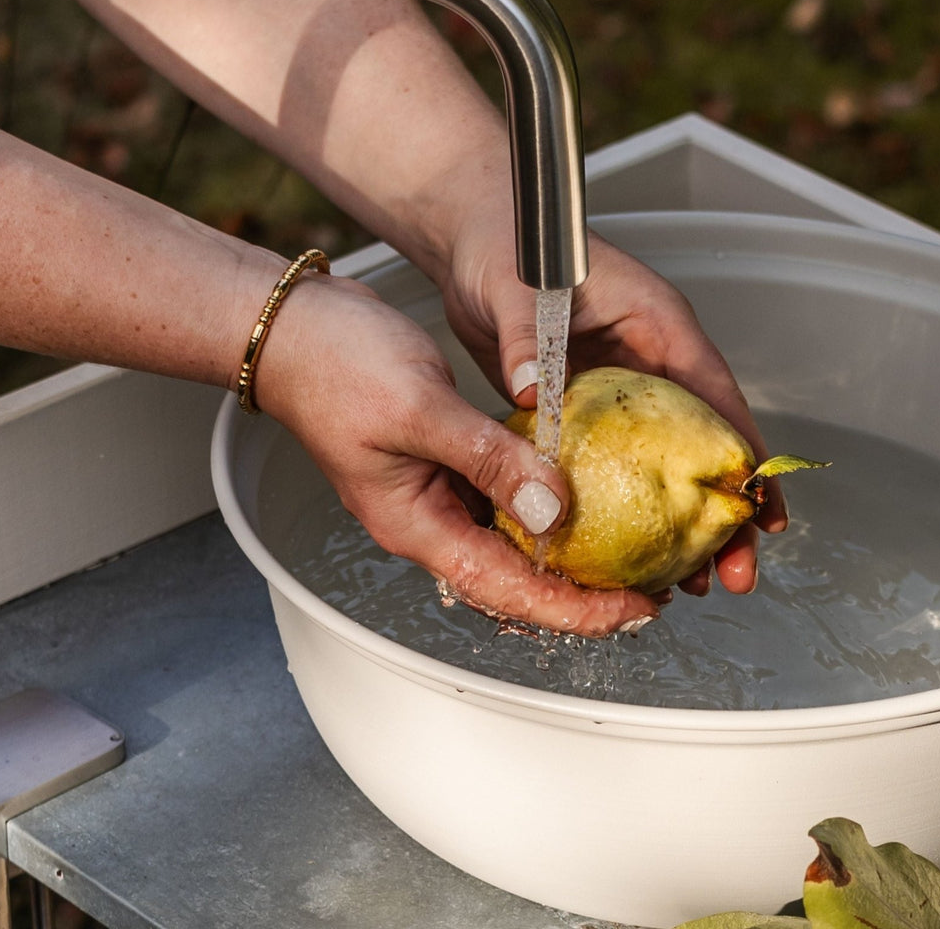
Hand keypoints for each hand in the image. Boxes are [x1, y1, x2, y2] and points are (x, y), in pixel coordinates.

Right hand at [253, 271, 660, 636]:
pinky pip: (501, 493)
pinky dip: (541, 496)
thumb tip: (552, 508)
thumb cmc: (336, 365)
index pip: (505, 589)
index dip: (573, 609)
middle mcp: (427, 518)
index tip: (631, 610)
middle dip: (579, 590)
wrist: (294, 328)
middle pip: (513, 577)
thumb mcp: (422, 408)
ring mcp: (435, 490)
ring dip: (565, 548)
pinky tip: (580, 487)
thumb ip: (488, 460)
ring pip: (510, 538)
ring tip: (625, 551)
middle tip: (644, 587)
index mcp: (414, 523)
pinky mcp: (444, 460)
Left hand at [442, 226, 789, 599]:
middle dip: (722, 510)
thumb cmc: (509, 244)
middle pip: (702, 443)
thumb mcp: (519, 289)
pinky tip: (628, 549)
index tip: (763, 514)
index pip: (715, 396)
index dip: (743, 458)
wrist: (476, 238)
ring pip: (664, 461)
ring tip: (691, 582)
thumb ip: (530, 338)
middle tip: (733, 574)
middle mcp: (650, 358)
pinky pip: (618, 460)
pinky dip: (629, 503)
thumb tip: (533, 391)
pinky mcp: (587, 402)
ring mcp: (621, 383)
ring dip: (677, 518)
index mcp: (656, 323)